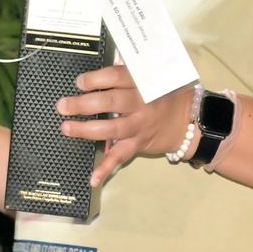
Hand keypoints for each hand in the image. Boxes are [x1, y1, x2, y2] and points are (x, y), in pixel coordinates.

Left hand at [56, 65, 191, 184]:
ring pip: (112, 129)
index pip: (117, 77)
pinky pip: (121, 156)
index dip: (96, 79)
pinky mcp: (139, 144)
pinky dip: (106, 168)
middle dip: (84, 104)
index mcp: (143, 82)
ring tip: (66, 128)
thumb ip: (125, 74)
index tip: (79, 82)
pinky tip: (92, 178)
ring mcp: (140, 126)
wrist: (189, 120)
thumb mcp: (152, 77)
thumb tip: (94, 73)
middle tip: (62, 105)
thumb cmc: (163, 94)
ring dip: (86, 130)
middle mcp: (142, 103)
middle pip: (110, 102)